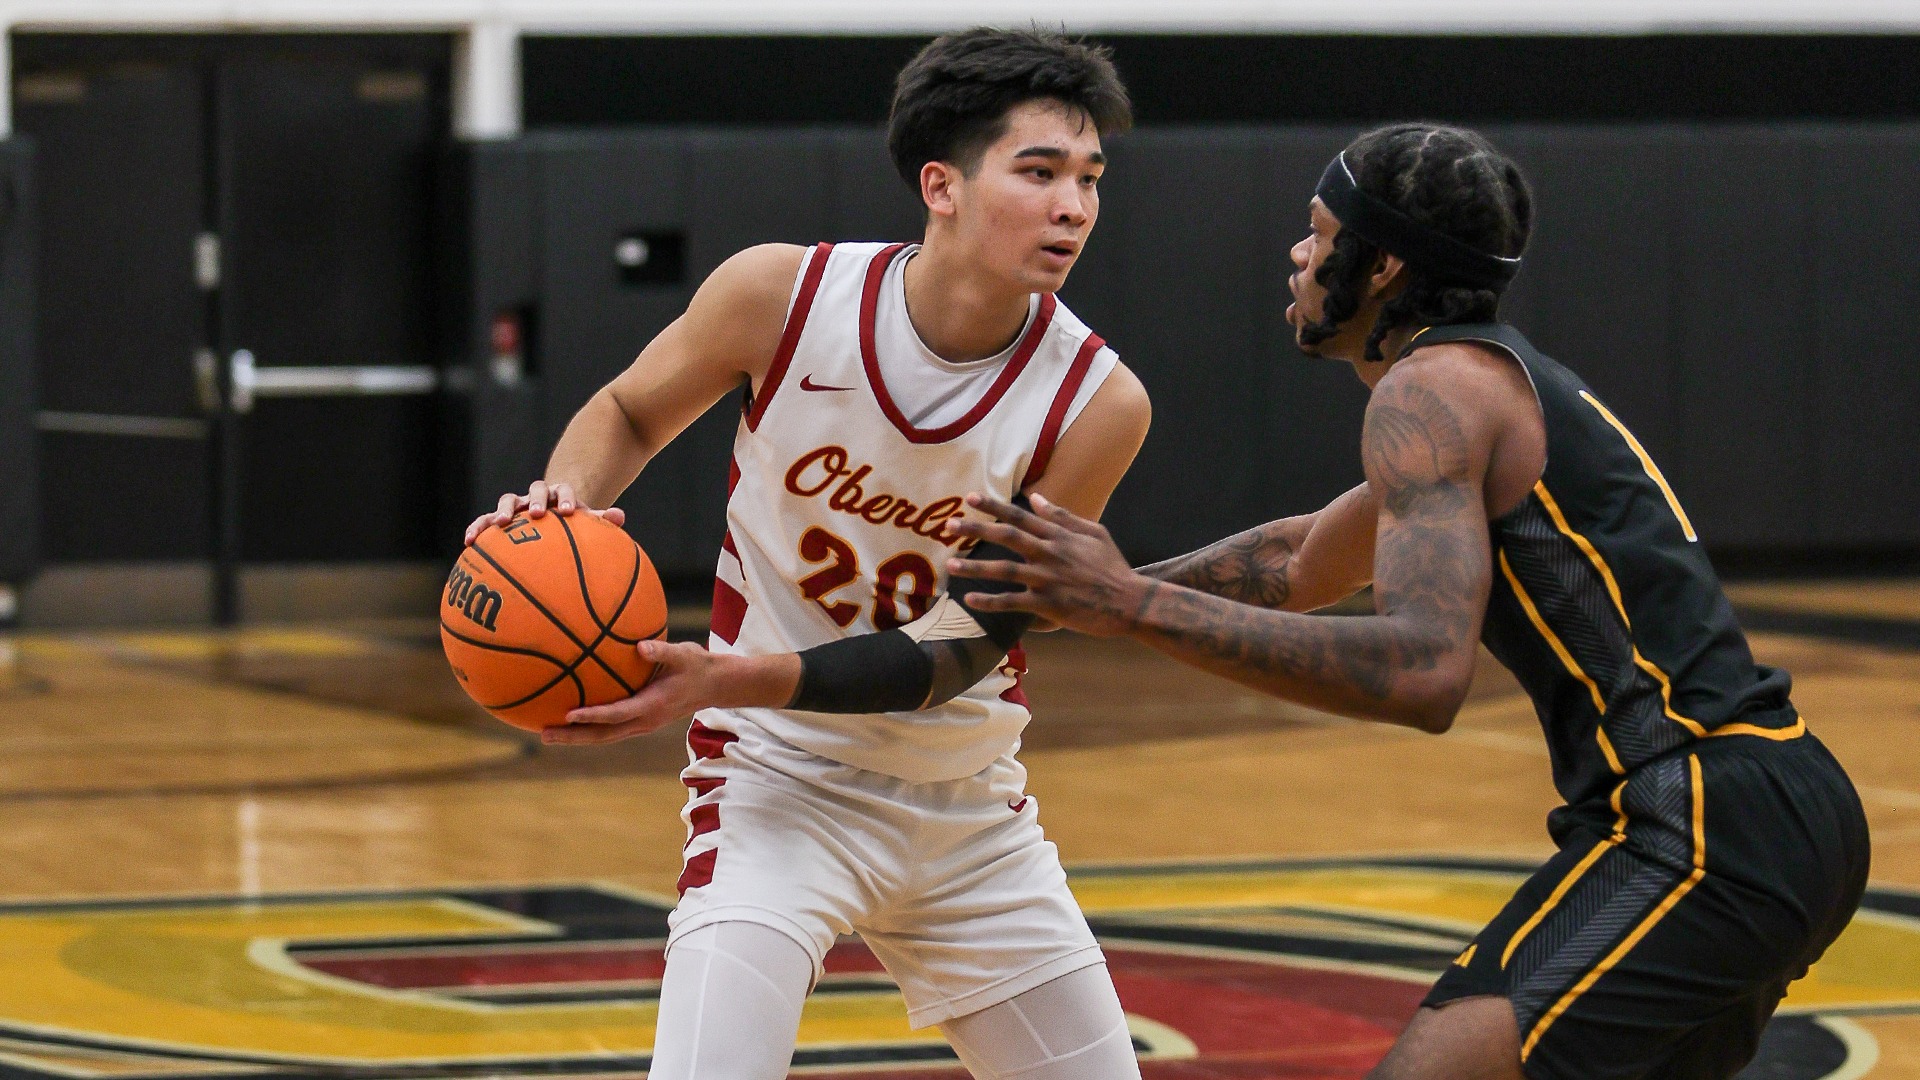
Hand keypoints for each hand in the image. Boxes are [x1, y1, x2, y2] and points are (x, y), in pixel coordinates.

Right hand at [464, 480, 626, 545]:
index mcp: (560, 495)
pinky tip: (469, 542)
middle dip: (535, 500)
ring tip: (499, 524)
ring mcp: (517, 505)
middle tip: (536, 513)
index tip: (569, 512)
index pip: (564, 490)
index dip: (566, 498)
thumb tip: (620, 516)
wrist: (548, 519)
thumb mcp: (585, 522)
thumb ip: (601, 520)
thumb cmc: (570, 525)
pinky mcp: (498, 518)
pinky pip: (485, 520)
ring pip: (507, 500)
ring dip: (503, 510)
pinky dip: (477, 527)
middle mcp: (537, 496)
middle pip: (536, 490)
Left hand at [541, 641, 799, 745]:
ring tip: (546, 733)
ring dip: (575, 737)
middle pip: (602, 735)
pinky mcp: (639, 721)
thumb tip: (640, 646)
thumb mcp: (684, 654)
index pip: (617, 714)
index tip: (569, 713)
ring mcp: (640, 724)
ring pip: (603, 736)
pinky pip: (609, 728)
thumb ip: (662, 651)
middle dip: (572, 736)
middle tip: (543, 734)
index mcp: (652, 706)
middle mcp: (643, 721)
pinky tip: (569, 718)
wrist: (715, 686)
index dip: (593, 715)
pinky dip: (587, 727)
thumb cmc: (697, 666)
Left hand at [945, 492, 1154, 637]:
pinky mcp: (1048, 605)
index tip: (969, 498)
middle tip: (948, 525)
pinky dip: (990, 602)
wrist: (1130, 602)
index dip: (993, 506)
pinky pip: (1012, 602)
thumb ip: (1063, 516)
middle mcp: (1050, 553)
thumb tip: (1036, 498)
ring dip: (974, 568)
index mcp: (1059, 535)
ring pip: (1003, 570)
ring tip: (950, 566)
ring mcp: (1048, 579)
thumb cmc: (1113, 567)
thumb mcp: (1094, 533)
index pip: (1019, 515)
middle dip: (975, 529)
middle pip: (1005, 536)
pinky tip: (969, 600)